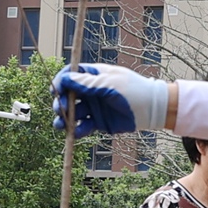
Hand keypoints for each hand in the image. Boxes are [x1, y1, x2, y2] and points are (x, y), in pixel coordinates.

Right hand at [50, 63, 168, 135]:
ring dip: (65, 119)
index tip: (55, 90)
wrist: (152, 109)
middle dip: (61, 102)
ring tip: (60, 125)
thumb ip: (86, 83)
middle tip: (60, 110)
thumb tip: (65, 79)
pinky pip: (83, 127)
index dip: (61, 82)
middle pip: (67, 95)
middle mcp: (91, 91)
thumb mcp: (109, 84)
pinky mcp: (98, 122)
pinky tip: (76, 133)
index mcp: (93, 76)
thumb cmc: (133, 90)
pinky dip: (78, 130)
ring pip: (73, 113)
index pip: (70, 75)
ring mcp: (94, 107)